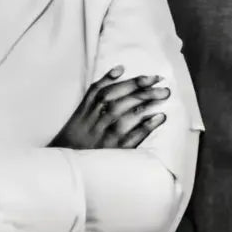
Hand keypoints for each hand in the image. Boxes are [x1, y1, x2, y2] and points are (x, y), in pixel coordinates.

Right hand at [50, 66, 169, 149]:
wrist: (66, 162)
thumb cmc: (77, 130)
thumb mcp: (83, 105)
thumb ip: (100, 86)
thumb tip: (120, 68)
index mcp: (92, 105)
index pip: (117, 88)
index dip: (136, 81)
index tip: (153, 78)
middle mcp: (100, 118)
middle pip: (126, 100)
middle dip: (147, 91)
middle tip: (165, 88)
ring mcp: (107, 134)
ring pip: (130, 115)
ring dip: (149, 104)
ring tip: (163, 97)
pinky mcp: (113, 151)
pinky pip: (133, 136)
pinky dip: (147, 126)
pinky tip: (160, 118)